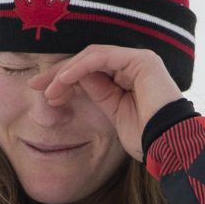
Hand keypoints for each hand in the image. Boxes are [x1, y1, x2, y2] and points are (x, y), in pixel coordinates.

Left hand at [31, 45, 181, 160]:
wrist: (168, 146)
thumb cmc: (146, 138)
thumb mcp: (114, 114)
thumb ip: (99, 94)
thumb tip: (74, 80)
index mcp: (131, 76)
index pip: (91, 69)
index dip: (65, 79)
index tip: (45, 93)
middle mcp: (135, 64)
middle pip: (88, 60)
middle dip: (59, 73)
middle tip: (36, 86)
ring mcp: (139, 59)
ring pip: (92, 56)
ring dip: (65, 71)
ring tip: (47, 88)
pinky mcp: (141, 59)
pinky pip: (101, 58)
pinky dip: (79, 68)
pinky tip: (62, 80)